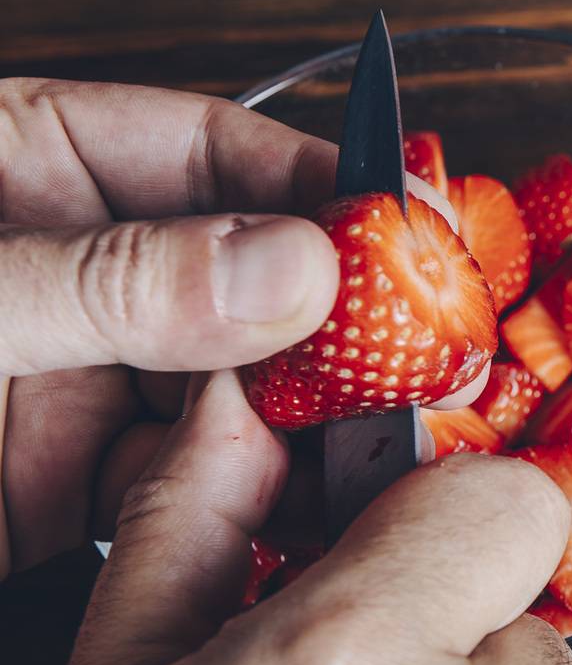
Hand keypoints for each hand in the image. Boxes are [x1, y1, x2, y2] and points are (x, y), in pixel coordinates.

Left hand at [0, 78, 477, 578]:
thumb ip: (112, 279)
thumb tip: (288, 269)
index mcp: (38, 165)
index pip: (218, 153)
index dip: (327, 187)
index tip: (419, 228)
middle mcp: (83, 267)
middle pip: (251, 280)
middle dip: (346, 325)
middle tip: (438, 359)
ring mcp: (83, 374)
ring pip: (239, 392)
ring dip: (314, 425)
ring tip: (394, 446)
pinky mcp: (72, 478)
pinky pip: (193, 485)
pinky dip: (255, 506)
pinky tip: (310, 510)